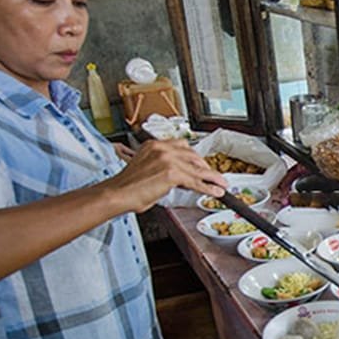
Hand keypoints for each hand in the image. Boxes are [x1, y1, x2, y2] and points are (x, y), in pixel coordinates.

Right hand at [100, 139, 226, 212]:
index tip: (202, 166)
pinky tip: (214, 192)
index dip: (195, 159)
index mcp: (154, 144)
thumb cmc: (128, 186)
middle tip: (214, 177)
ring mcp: (168, 159)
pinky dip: (207, 188)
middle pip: (193, 156)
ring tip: (222, 185)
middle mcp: (162, 148)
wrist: (117, 194)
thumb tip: (180, 178)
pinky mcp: (172, 173)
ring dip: (212, 178)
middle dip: (205, 168)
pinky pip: (195, 182)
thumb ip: (163, 168)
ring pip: (197, 170)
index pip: (182, 147)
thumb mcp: (146, 169)